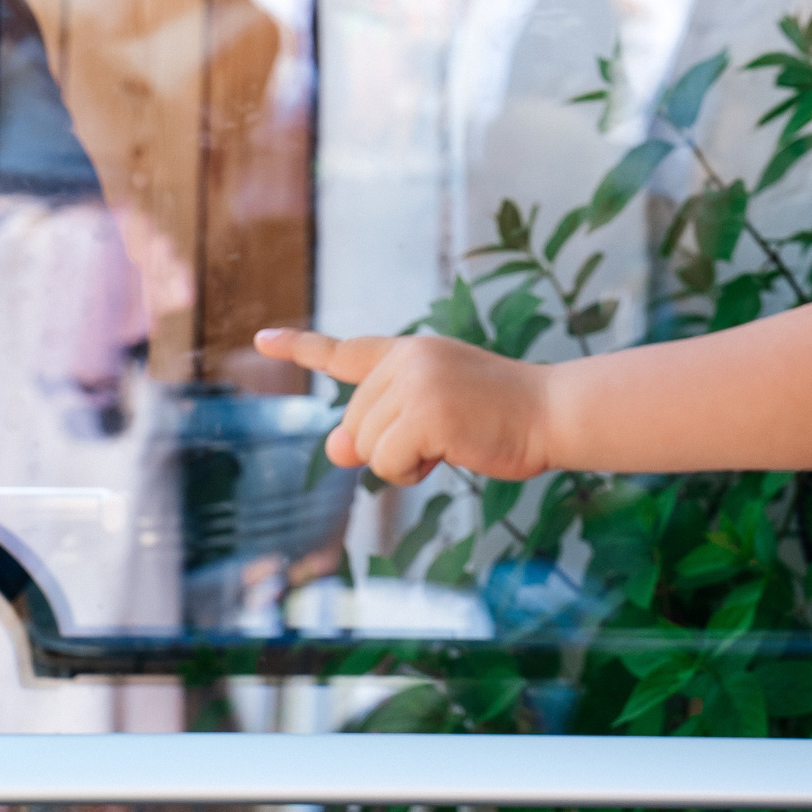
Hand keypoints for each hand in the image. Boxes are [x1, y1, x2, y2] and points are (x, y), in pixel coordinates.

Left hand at [254, 327, 545, 484]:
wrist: (550, 412)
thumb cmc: (498, 419)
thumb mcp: (432, 420)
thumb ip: (380, 428)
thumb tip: (334, 450)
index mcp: (409, 353)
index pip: (345, 352)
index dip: (299, 348)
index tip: (260, 340)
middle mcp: (406, 358)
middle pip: (355, 426)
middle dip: (391, 446)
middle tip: (446, 434)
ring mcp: (415, 382)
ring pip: (367, 447)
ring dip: (403, 461)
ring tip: (451, 440)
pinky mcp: (426, 410)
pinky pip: (387, 462)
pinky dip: (412, 471)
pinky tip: (450, 452)